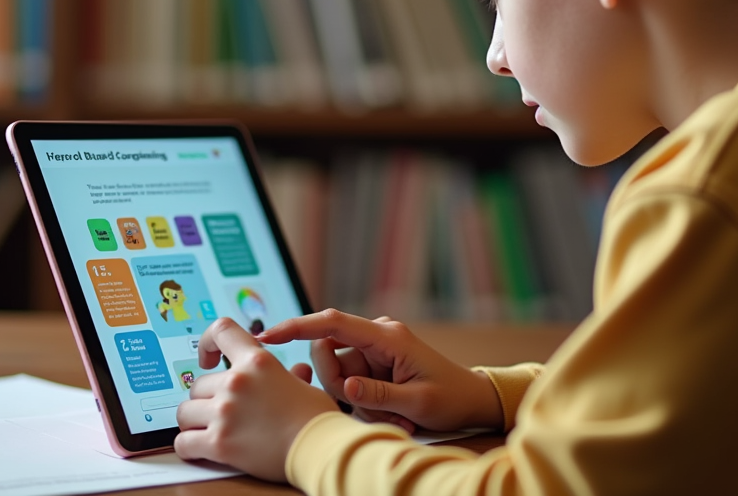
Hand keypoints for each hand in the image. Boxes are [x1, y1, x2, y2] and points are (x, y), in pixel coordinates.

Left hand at [174, 318, 337, 480]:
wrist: (320, 450)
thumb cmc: (317, 419)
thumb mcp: (304, 386)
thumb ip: (291, 376)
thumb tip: (298, 371)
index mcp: (257, 361)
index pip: (221, 330)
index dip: (207, 343)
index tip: (207, 360)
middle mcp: (236, 382)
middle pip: (197, 384)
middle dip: (206, 398)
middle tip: (221, 412)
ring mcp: (224, 412)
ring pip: (185, 412)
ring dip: (194, 422)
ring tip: (208, 430)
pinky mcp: (218, 444)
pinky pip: (183, 442)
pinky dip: (188, 446)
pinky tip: (200, 449)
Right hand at [258, 309, 503, 432]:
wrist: (471, 399)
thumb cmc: (451, 397)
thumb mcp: (418, 403)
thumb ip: (378, 395)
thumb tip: (345, 387)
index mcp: (386, 336)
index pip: (332, 323)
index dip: (296, 327)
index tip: (266, 336)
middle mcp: (375, 337)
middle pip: (328, 355)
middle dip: (341, 387)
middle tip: (380, 409)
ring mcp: (373, 351)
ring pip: (338, 375)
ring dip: (358, 402)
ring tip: (395, 414)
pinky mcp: (372, 365)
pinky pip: (350, 384)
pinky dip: (365, 404)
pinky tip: (394, 413)